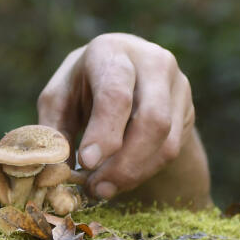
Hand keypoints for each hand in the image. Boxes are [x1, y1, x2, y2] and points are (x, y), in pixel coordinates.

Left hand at [37, 33, 202, 202]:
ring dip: (134, 172)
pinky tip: (121, 180)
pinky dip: (145, 171)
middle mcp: (151, 61)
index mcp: (110, 51)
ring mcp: (176, 83)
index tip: (87, 162)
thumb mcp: (58, 100)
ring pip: (165, 140)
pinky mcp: (186, 107)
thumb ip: (53, 129)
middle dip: (123, 162)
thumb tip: (56, 168)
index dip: (103, 132)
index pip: (114, 94)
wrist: (122, 73)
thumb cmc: (81, 87)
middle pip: (150, 119)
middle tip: (96, 187)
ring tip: (104, 188)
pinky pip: (172, 149)